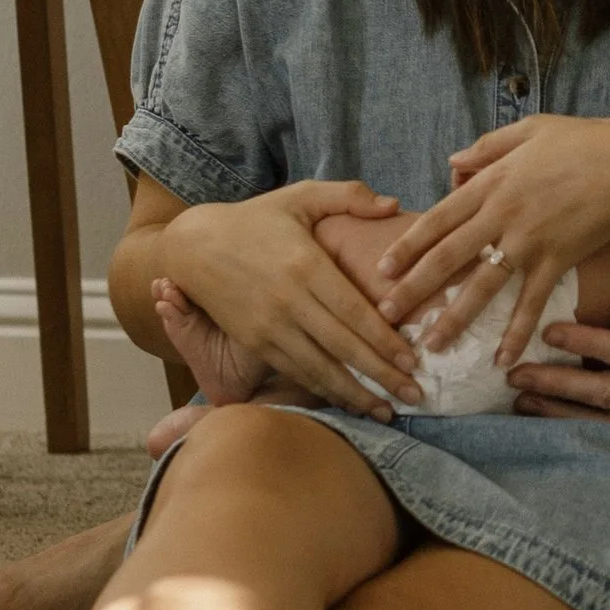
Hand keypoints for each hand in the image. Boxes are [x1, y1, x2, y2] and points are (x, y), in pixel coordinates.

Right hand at [154, 181, 420, 412]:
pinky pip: (294, 371)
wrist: (193, 245)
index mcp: (306, 264)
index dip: (384, 339)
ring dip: (354, 395)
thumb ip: (349, 196)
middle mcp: (288, 301)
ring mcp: (269, 326)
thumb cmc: (255, 218)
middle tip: (415, 396)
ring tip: (387, 412)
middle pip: (343, 346)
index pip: (354, 310)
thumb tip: (393, 204)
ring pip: (318, 369)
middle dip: (381, 375)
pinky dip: (322, 391)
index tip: (413, 360)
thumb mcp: (300, 196)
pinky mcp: (254, 342)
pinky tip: (347, 403)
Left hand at [378, 116, 609, 365]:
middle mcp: (502, 215)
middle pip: (448, 256)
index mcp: (492, 182)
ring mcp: (528, 241)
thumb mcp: (531, 129)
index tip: (381, 269)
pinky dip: (516, 332)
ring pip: (481, 285)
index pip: (438, 218)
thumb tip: (451, 163)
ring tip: (430, 344)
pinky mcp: (556, 261)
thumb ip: (487, 146)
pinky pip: (531, 302)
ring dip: (453, 318)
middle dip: (414, 288)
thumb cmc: (584, 141)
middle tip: (386, 314)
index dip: (408, 245)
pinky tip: (501, 360)